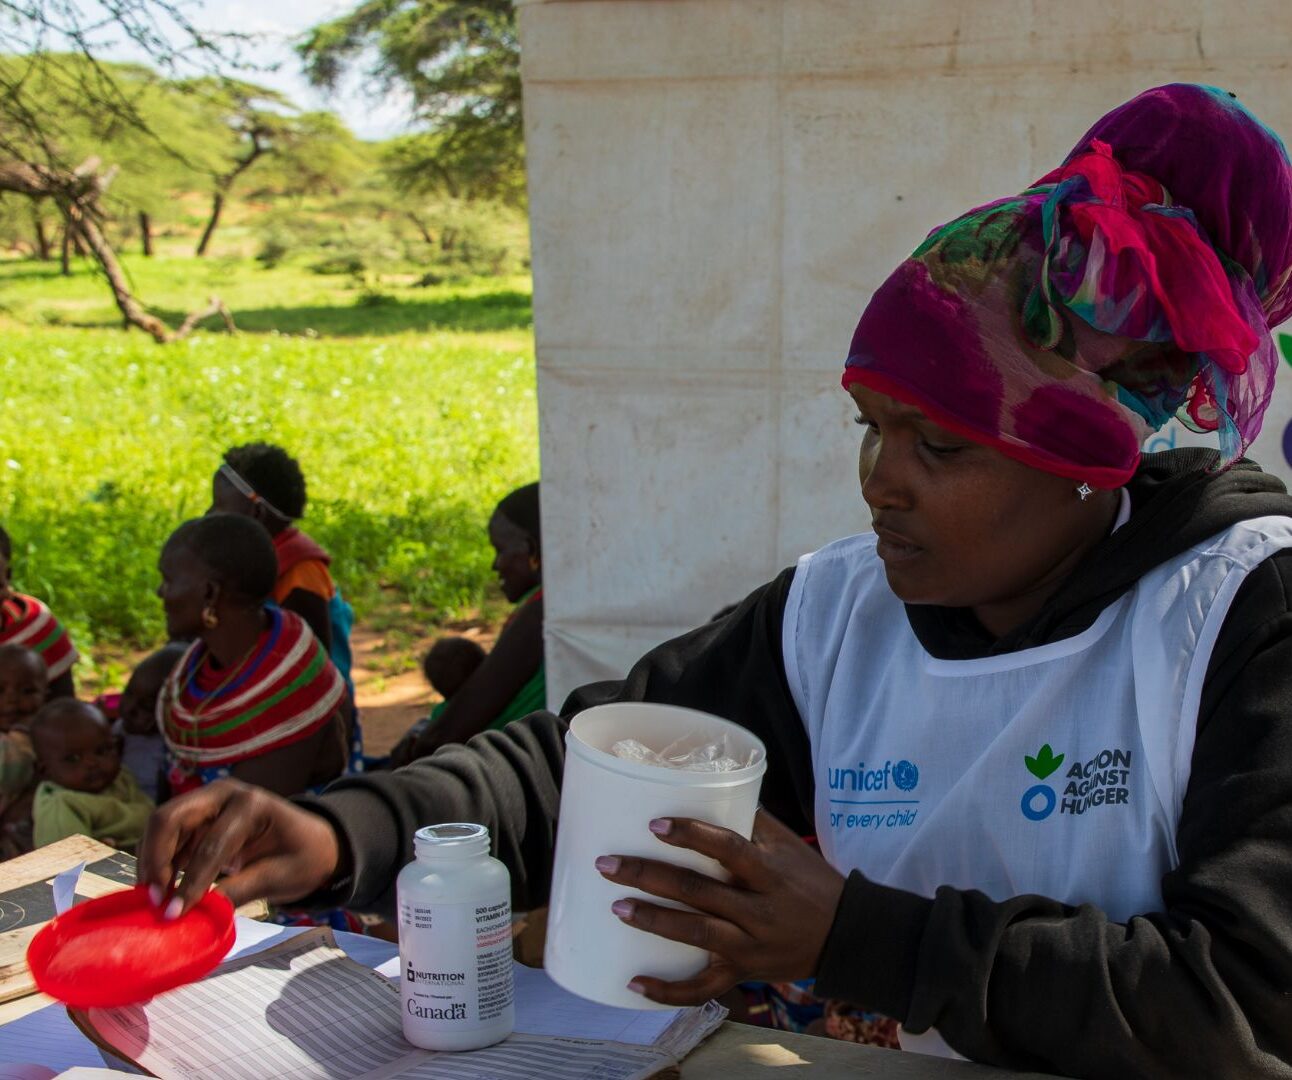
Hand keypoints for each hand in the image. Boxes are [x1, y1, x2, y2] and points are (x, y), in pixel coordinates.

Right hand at [138, 778, 343, 916]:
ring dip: (152, 861)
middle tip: (154, 900)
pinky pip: (168, 836)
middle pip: (170, 819)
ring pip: (162, 826)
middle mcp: (224, 794)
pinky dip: (160, 861)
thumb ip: (237, 892)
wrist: (313, 842)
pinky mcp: (199, 817)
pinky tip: (162, 888)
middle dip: (156, 859)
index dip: (190, 882)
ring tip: (154, 899)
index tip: (173, 914)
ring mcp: (208, 802)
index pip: (210, 845)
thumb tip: (193, 914)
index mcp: (251, 805)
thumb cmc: (303, 857)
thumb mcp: (278, 877)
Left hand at [595, 809, 844, 1005]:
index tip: (655, 824)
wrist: (846, 935)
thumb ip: (751, 819)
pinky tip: (634, 983)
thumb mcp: (788, 845)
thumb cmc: (812, 881)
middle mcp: (759, 909)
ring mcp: (750, 945)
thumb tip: (707, 783)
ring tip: (616, 908)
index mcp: (769, 872)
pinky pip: (704, 988)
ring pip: (696, 936)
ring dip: (654, 922)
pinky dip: (669, 991)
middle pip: (699, 892)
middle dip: (649, 877)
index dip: (692, 835)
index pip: (729, 848)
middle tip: (608, 864)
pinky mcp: (744, 972)